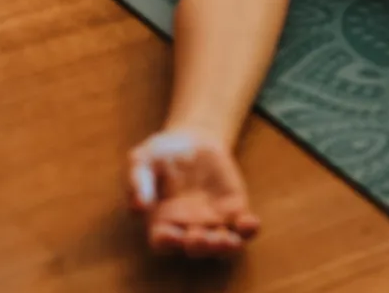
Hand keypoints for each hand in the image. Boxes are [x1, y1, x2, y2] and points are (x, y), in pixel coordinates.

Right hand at [127, 128, 259, 258]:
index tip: (174, 235)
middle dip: (200, 246)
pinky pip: (242, 226)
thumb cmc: (162, 153)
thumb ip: (137, 180)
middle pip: (195, 247)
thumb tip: (138, 205)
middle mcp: (187, 228)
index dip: (168, 242)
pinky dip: (248, 229)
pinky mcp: (233, 210)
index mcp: (162, 222)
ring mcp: (213, 221)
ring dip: (226, 246)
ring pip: (221, 244)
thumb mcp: (143, 159)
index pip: (163, 241)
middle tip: (203, 237)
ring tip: (230, 240)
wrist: (192, 139)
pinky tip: (251, 223)